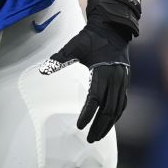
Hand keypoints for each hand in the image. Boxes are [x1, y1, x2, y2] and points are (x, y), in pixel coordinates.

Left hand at [39, 22, 130, 142]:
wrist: (113, 28)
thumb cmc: (92, 37)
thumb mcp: (75, 46)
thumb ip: (59, 59)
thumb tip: (42, 70)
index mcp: (103, 71)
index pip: (95, 99)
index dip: (87, 114)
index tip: (79, 126)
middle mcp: (115, 79)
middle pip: (108, 110)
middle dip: (99, 126)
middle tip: (88, 139)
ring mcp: (122, 81)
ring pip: (117, 110)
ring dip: (107, 125)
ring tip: (96, 136)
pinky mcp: (125, 82)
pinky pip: (122, 104)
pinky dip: (115, 116)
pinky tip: (108, 123)